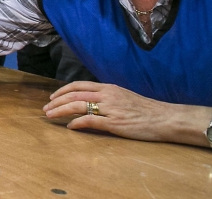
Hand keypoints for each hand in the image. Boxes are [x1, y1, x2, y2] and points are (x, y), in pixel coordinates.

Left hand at [43, 81, 185, 142]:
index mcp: (108, 88)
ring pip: (78, 106)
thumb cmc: (145, 109)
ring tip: (51, 116)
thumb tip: (89, 101)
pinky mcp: (114, 123)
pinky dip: (77, 123)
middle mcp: (107, 95)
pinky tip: (69, 127)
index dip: (62, 90)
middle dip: (56, 101)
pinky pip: (90, 121)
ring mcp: (110, 109)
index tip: (52, 97)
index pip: (78, 85)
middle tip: (46, 109)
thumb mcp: (123, 96)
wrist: (165, 118)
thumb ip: (106, 97)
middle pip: (74, 95)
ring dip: (61, 111)